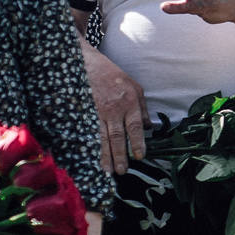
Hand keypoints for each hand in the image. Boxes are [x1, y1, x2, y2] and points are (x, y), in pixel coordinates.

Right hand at [83, 45, 147, 174]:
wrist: (88, 63)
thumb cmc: (114, 76)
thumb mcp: (135, 87)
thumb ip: (142, 108)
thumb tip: (148, 127)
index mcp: (129, 101)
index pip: (134, 126)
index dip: (137, 142)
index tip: (139, 156)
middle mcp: (114, 107)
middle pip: (117, 135)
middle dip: (120, 154)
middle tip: (122, 171)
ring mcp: (98, 110)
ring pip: (102, 137)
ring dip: (105, 155)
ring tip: (108, 170)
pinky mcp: (85, 112)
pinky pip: (90, 132)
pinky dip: (91, 145)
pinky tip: (91, 157)